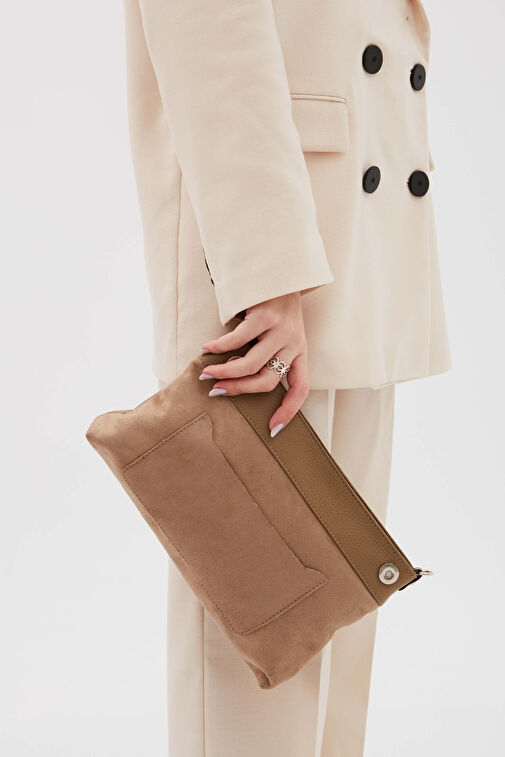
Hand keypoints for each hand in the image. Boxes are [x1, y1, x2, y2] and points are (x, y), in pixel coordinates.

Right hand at [199, 292, 308, 436]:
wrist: (279, 268)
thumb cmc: (274, 305)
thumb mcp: (279, 333)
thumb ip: (266, 354)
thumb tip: (236, 380)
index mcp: (300, 352)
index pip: (300, 389)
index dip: (288, 412)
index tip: (272, 429)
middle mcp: (294, 343)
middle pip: (267, 382)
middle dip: (238, 391)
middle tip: (217, 392)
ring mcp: (281, 330)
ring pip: (251, 365)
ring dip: (225, 373)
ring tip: (207, 373)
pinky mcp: (265, 316)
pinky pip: (238, 340)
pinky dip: (219, 348)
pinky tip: (206, 349)